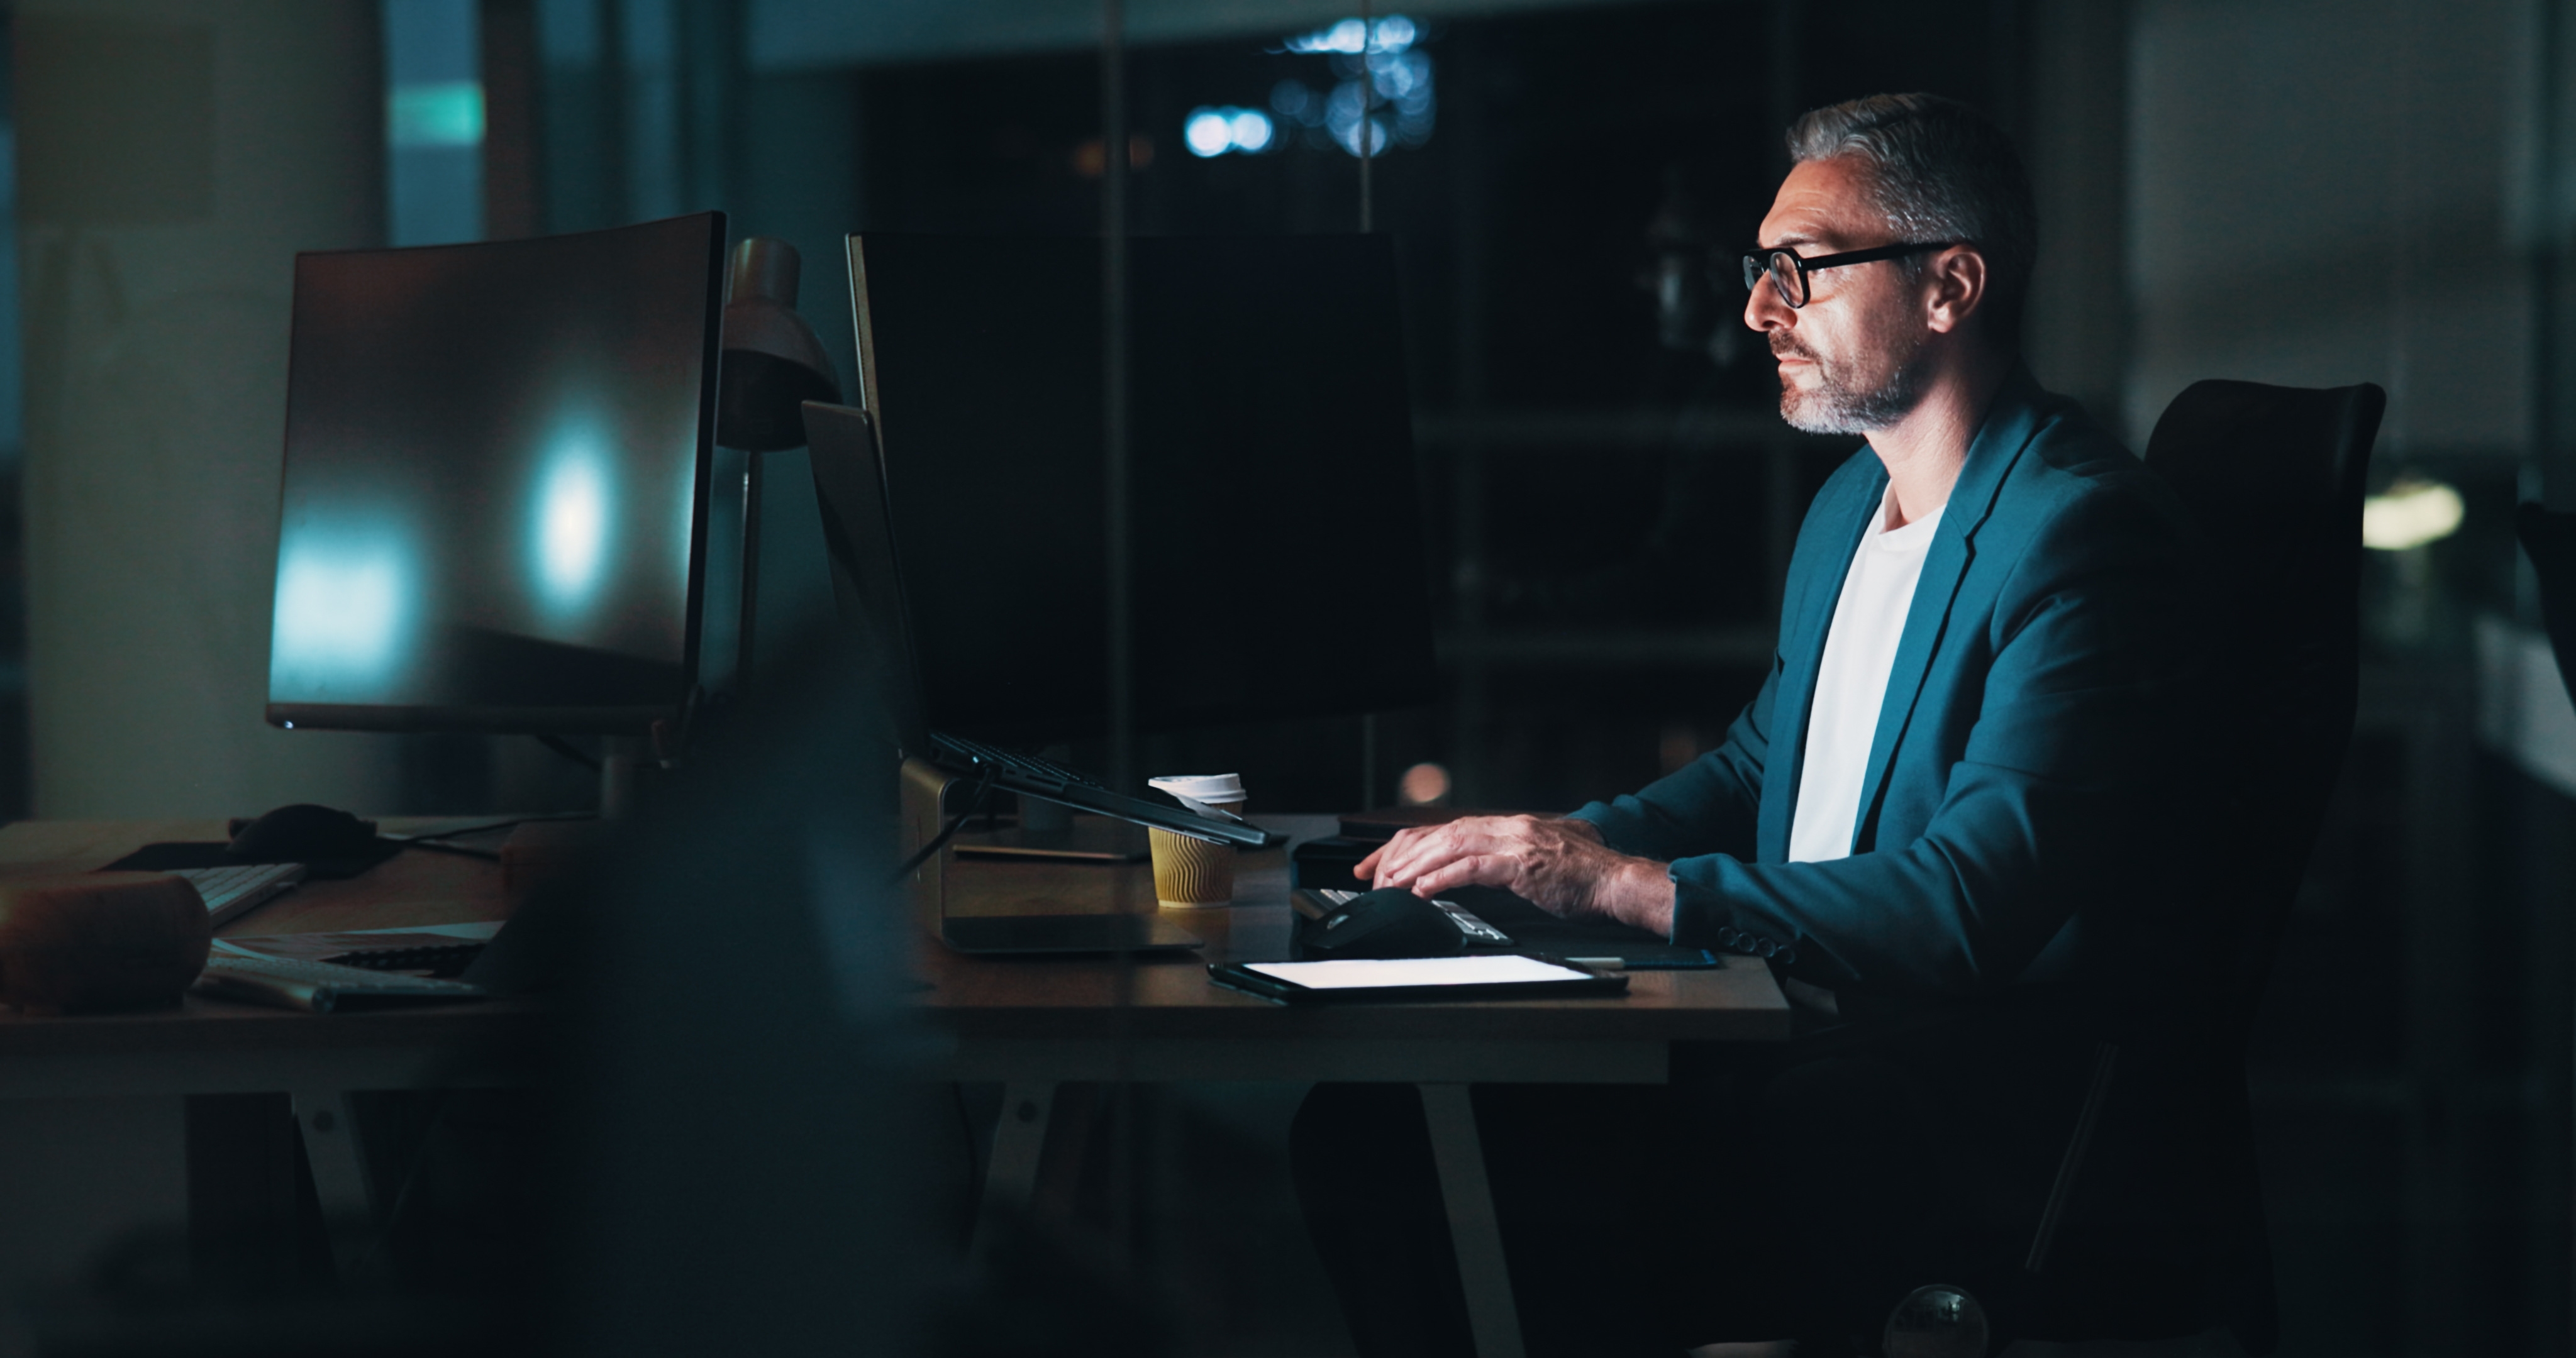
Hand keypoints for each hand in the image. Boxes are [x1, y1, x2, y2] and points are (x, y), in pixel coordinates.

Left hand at [1352, 815, 1674, 933]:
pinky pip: (1474, 868)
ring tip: (1389, 884)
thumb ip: (1503, 860)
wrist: (1619, 882)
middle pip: (1439, 834)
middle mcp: (1507, 827)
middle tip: (1370, 876)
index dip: (1406, 845)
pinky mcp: (1523, 865)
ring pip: (1450, 846)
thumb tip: (1467, 872)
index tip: (1378, 864)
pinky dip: (1443, 878)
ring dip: (1414, 866)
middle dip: (1398, 854)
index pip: (1444, 829)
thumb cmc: (1583, 879)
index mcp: (1507, 826)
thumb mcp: (1535, 862)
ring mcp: (1516, 843)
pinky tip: (1422, 890)